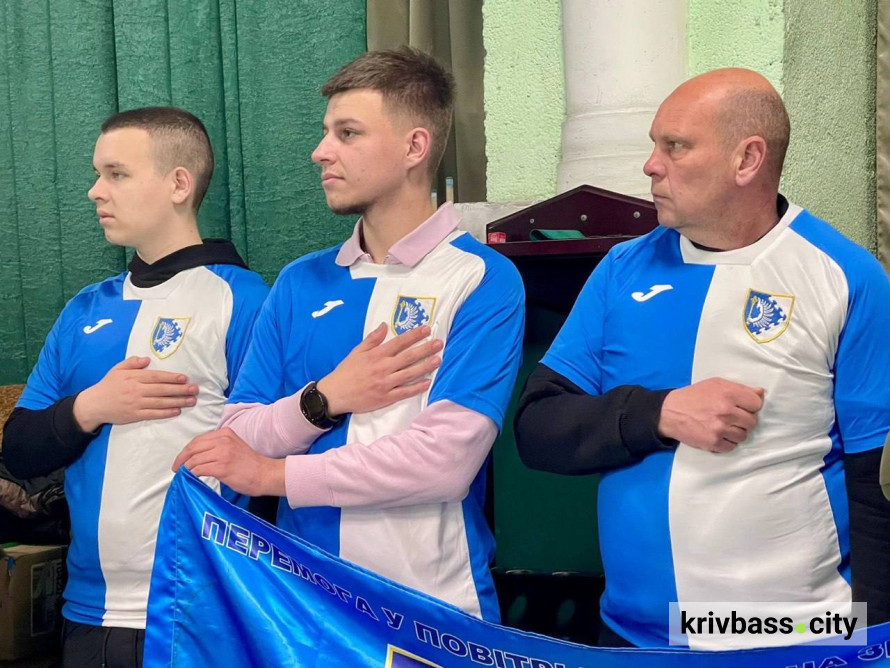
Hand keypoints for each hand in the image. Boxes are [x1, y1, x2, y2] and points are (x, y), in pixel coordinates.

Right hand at [72, 356, 198, 431]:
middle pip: (162, 390)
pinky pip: (153, 414)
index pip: (156, 377)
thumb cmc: (108, 385)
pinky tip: (177, 411)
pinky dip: (166, 413)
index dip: (172, 377)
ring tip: (192, 400)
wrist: (94, 404)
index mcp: (133, 377)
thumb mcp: (117, 369)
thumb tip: (147, 359)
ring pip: (160, 402)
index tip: (185, 378)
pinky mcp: (134, 415)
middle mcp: (136, 390)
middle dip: (180, 390)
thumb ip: (132, 363)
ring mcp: (136, 404)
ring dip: (178, 402)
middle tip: (195, 389)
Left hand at [172, 428, 285, 496]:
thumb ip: (218, 446)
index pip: (198, 440)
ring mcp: (222, 453)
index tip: (181, 459)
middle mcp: (223, 440)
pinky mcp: (222, 467)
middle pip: (193, 448)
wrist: (265, 474)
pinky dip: (192, 474)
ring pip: (194, 459)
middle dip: (181, 459)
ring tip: (184, 475)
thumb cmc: (250, 464)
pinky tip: (192, 478)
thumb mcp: (233, 446)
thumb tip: (197, 456)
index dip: (186, 450)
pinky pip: (199, 469)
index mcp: (225, 433)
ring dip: (186, 468)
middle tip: (177, 468)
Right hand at [317, 323, 442, 415]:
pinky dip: (417, 387)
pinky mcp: (386, 397)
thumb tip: (385, 325)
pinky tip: (428, 382)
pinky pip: (405, 392)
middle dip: (426, 349)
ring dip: (425, 366)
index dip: (414, 335)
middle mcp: (383, 368)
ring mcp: (385, 383)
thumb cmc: (346, 372)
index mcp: (376, 355)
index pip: (399, 342)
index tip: (427, 329)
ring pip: (410, 373)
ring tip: (438, 360)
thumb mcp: (357, 351)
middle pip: (408, 356)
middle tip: (440, 343)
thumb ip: (372, 338)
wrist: (335, 394)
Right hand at [657, 377, 764, 452]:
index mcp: (728, 393)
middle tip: (732, 418)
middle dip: (744, 420)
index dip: (750, 406)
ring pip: (743, 436)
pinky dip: (726, 442)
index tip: (742, 407)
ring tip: (723, 426)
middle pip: (752, 422)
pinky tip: (718, 434)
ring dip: (735, 432)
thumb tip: (760, 393)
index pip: (756, 404)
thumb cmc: (693, 396)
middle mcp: (726, 411)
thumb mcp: (715, 384)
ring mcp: (720, 428)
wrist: (670, 412)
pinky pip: (732, 446)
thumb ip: (739, 388)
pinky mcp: (713, 442)